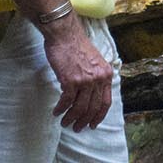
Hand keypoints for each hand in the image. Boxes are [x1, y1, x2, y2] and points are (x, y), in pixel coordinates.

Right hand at [41, 14, 113, 131]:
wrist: (64, 34)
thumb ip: (95, 77)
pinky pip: (66, 101)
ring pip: (79, 108)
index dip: (99, 116)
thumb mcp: (95, 61)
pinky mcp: (71, 80)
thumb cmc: (76, 46)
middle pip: (93, 108)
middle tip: (77, 127)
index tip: (93, 124)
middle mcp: (98, 78)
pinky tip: (56, 111)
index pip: (106, 102)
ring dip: (71, 118)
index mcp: (106, 74)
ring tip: (65, 122)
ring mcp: (85, 80)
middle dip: (84, 121)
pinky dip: (61, 109)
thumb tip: (89, 96)